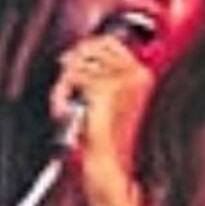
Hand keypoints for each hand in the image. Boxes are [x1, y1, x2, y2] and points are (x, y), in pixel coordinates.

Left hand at [50, 33, 153, 205]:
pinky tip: (64, 107)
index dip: (88, 46)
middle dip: (75, 57)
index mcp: (142, 74)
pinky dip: (62, 91)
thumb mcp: (108, 99)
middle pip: (96, 45)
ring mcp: (121, 80)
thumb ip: (100, 74)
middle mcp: (135, 73)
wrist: (109, 162)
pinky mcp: (104, 89)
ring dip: (66, 80)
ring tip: (65, 100)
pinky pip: (73, 76)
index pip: (111, 42)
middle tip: (64, 71)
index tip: (73, 57)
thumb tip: (77, 54)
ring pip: (81, 61)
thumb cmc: (107, 138)